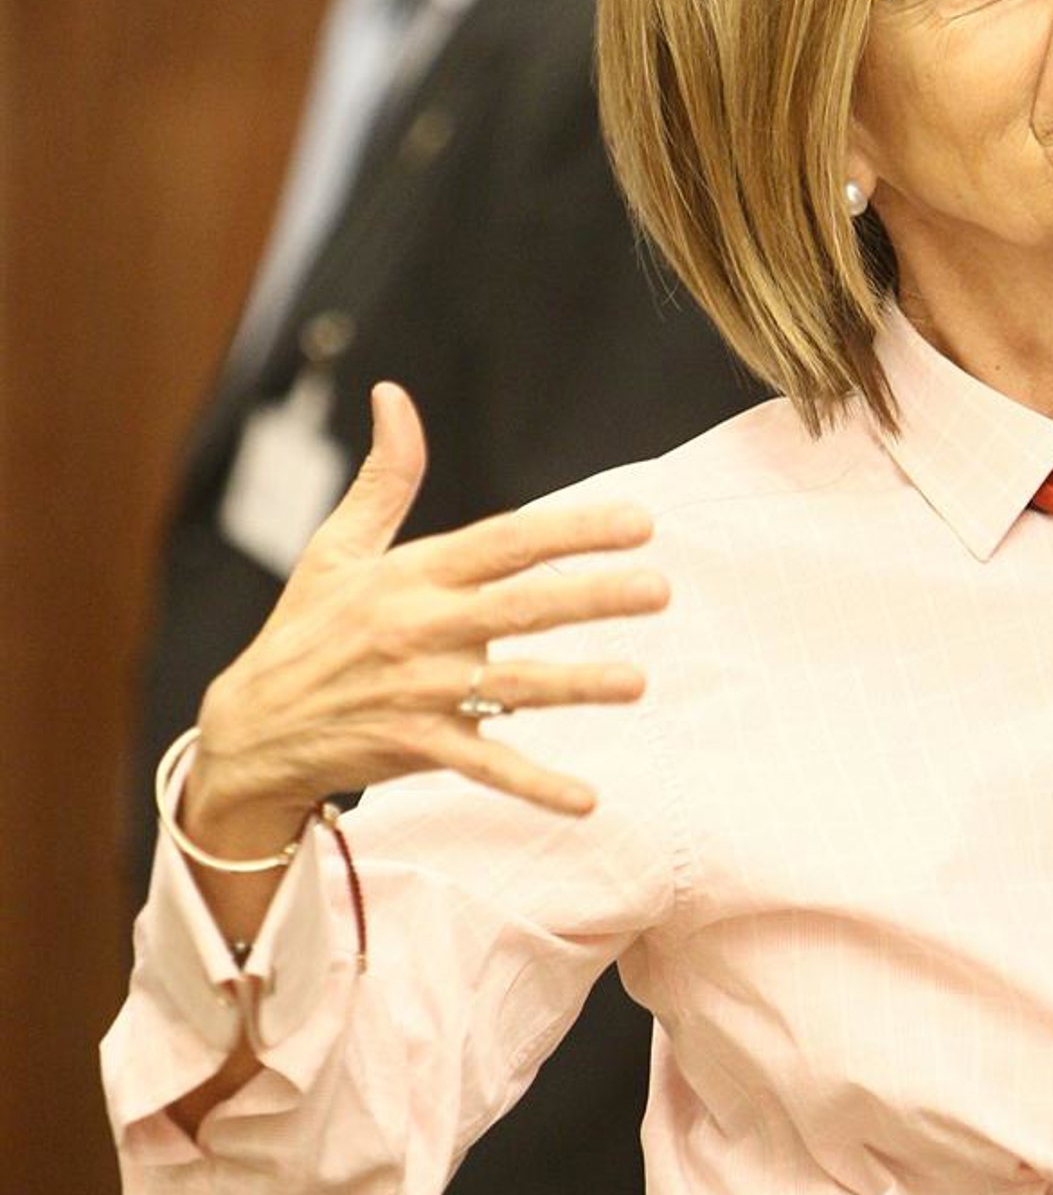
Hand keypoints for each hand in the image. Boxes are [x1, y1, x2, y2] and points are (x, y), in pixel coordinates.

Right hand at [188, 379, 667, 856]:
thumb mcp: (337, 548)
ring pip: (513, 686)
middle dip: (593, 598)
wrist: (252, 727)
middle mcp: (421, 628)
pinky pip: (485, 767)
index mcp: (413, 574)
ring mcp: (420, 691)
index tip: (639, 522)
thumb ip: (385, 476)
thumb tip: (392, 394)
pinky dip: (534, 785)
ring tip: (636, 682)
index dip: (572, 529)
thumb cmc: (308, 629)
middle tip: (660, 589)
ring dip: (576, 686)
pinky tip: (587, 800)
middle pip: (522, 608)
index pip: (506, 542)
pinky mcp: (416, 747)